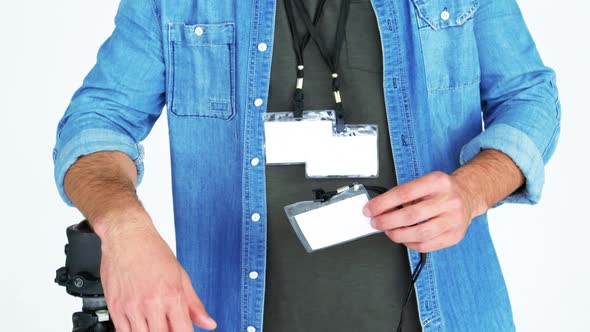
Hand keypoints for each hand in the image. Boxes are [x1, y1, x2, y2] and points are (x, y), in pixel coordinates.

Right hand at [96, 210, 216, 331]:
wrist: (126, 235)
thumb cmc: (153, 251)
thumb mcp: (180, 275)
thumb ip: (194, 303)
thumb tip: (209, 323)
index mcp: (172, 294)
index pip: (183, 331)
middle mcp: (151, 302)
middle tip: (170, 327)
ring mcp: (131, 306)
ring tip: (155, 325)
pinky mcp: (115, 307)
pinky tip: (140, 327)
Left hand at [363, 171, 486, 252]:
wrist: (468, 195)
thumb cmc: (441, 190)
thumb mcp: (424, 182)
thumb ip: (403, 194)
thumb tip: (380, 209)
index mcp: (437, 182)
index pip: (404, 193)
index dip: (382, 203)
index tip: (370, 209)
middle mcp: (448, 200)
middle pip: (410, 215)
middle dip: (386, 221)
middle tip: (376, 222)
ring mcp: (454, 219)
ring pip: (419, 233)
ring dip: (397, 234)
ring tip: (388, 230)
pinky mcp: (455, 235)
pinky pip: (426, 246)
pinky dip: (409, 244)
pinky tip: (403, 237)